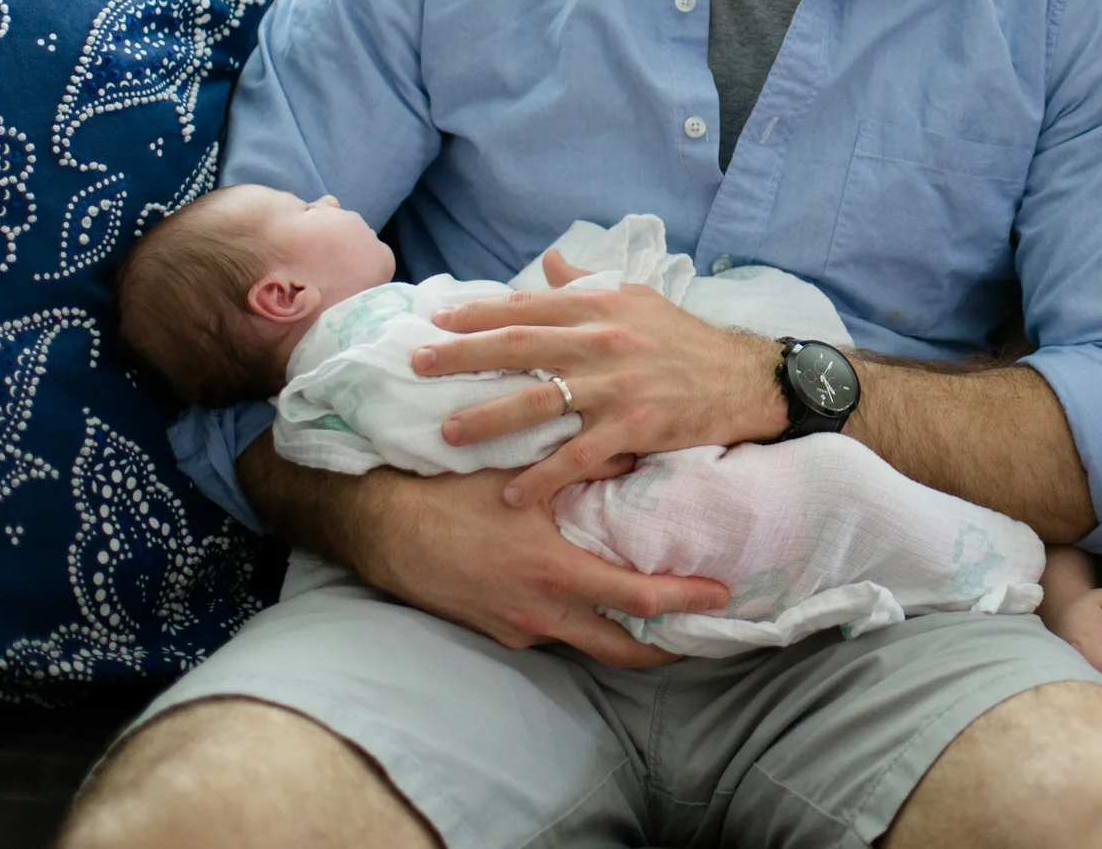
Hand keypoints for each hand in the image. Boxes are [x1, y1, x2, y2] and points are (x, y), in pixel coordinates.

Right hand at [353, 464, 730, 668]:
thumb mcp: (520, 471)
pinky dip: (580, 624)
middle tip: (700, 632)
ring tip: (656, 618)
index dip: (685, 601)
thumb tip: (637, 450)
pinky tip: (589, 599)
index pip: (638, 601)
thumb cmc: (448, 493)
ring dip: (622, 636)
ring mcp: (516, 630)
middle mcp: (540, 614)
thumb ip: (583, 463)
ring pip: (585, 644)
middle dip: (665, 649)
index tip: (722, 594)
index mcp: (555, 573)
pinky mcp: (495, 632)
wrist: (379, 528)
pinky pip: (550, 635)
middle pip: (620, 650)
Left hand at [415, 250, 789, 507]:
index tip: (435, 320)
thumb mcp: (640, 299)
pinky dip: (542, 476)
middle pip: (518, 346)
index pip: (527, 306)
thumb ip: (589, 284)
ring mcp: (617, 386)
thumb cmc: (686, 341)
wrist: (745, 380)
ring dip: (487, 418)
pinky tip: (512, 493)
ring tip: (446, 433)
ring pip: (538, 401)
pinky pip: (576, 456)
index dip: (477, 313)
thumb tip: (549, 263)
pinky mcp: (634, 428)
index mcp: (602, 307)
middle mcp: (603, 341)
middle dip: (461, 356)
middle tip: (416, 365)